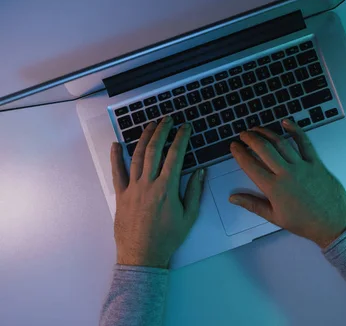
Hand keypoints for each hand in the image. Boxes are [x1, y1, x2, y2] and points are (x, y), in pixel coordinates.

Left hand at [110, 116, 205, 267]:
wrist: (142, 255)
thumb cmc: (168, 238)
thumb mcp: (189, 216)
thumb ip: (194, 191)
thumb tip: (201, 171)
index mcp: (167, 188)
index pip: (175, 155)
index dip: (181, 138)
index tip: (186, 127)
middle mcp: (148, 184)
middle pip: (154, 150)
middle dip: (162, 131)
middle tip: (168, 119)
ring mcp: (132, 188)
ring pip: (136, 156)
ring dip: (144, 138)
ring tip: (150, 125)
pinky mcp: (120, 195)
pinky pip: (116, 172)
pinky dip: (115, 157)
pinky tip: (116, 144)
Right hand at [229, 119, 345, 248]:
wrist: (332, 223)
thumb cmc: (304, 222)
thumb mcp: (274, 217)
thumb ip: (252, 204)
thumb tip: (233, 198)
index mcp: (274, 188)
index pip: (250, 166)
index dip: (239, 154)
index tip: (233, 147)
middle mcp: (286, 174)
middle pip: (264, 149)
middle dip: (250, 139)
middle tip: (243, 134)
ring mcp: (302, 166)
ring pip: (281, 143)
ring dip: (267, 133)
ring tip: (257, 128)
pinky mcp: (315, 163)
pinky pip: (304, 142)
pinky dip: (295, 130)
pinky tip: (286, 122)